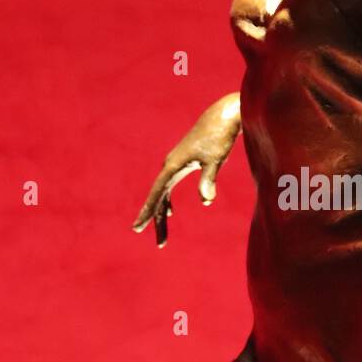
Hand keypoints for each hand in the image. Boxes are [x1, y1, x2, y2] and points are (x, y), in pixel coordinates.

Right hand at [132, 93, 240, 246]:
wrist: (224, 116)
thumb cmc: (220, 137)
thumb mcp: (216, 159)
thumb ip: (209, 180)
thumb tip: (206, 201)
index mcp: (173, 165)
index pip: (157, 194)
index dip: (147, 212)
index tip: (137, 228)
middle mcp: (170, 165)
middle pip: (159, 198)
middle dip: (157, 221)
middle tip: (160, 244)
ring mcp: (175, 163)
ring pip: (163, 193)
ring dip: (162, 213)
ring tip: (162, 237)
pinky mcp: (183, 162)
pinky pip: (169, 185)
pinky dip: (168, 200)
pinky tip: (171, 212)